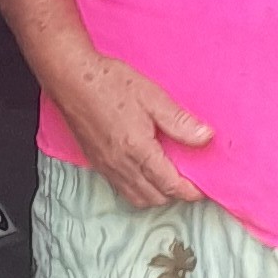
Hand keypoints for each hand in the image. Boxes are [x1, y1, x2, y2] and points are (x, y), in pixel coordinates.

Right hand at [49, 51, 212, 209]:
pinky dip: (138, 190)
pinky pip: (121, 189)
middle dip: (175, 194)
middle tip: (188, 180)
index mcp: (139, 150)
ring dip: (156, 195)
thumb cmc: (110, 83)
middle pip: (156, 197)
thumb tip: (206, 137)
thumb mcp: (153, 98)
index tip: (203, 189)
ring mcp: (107, 166)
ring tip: (168, 179)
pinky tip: (144, 175)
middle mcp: (122, 165)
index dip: (190, 191)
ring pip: (138, 198)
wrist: (71, 78)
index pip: (170, 185)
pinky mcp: (96, 163)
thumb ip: (180, 122)